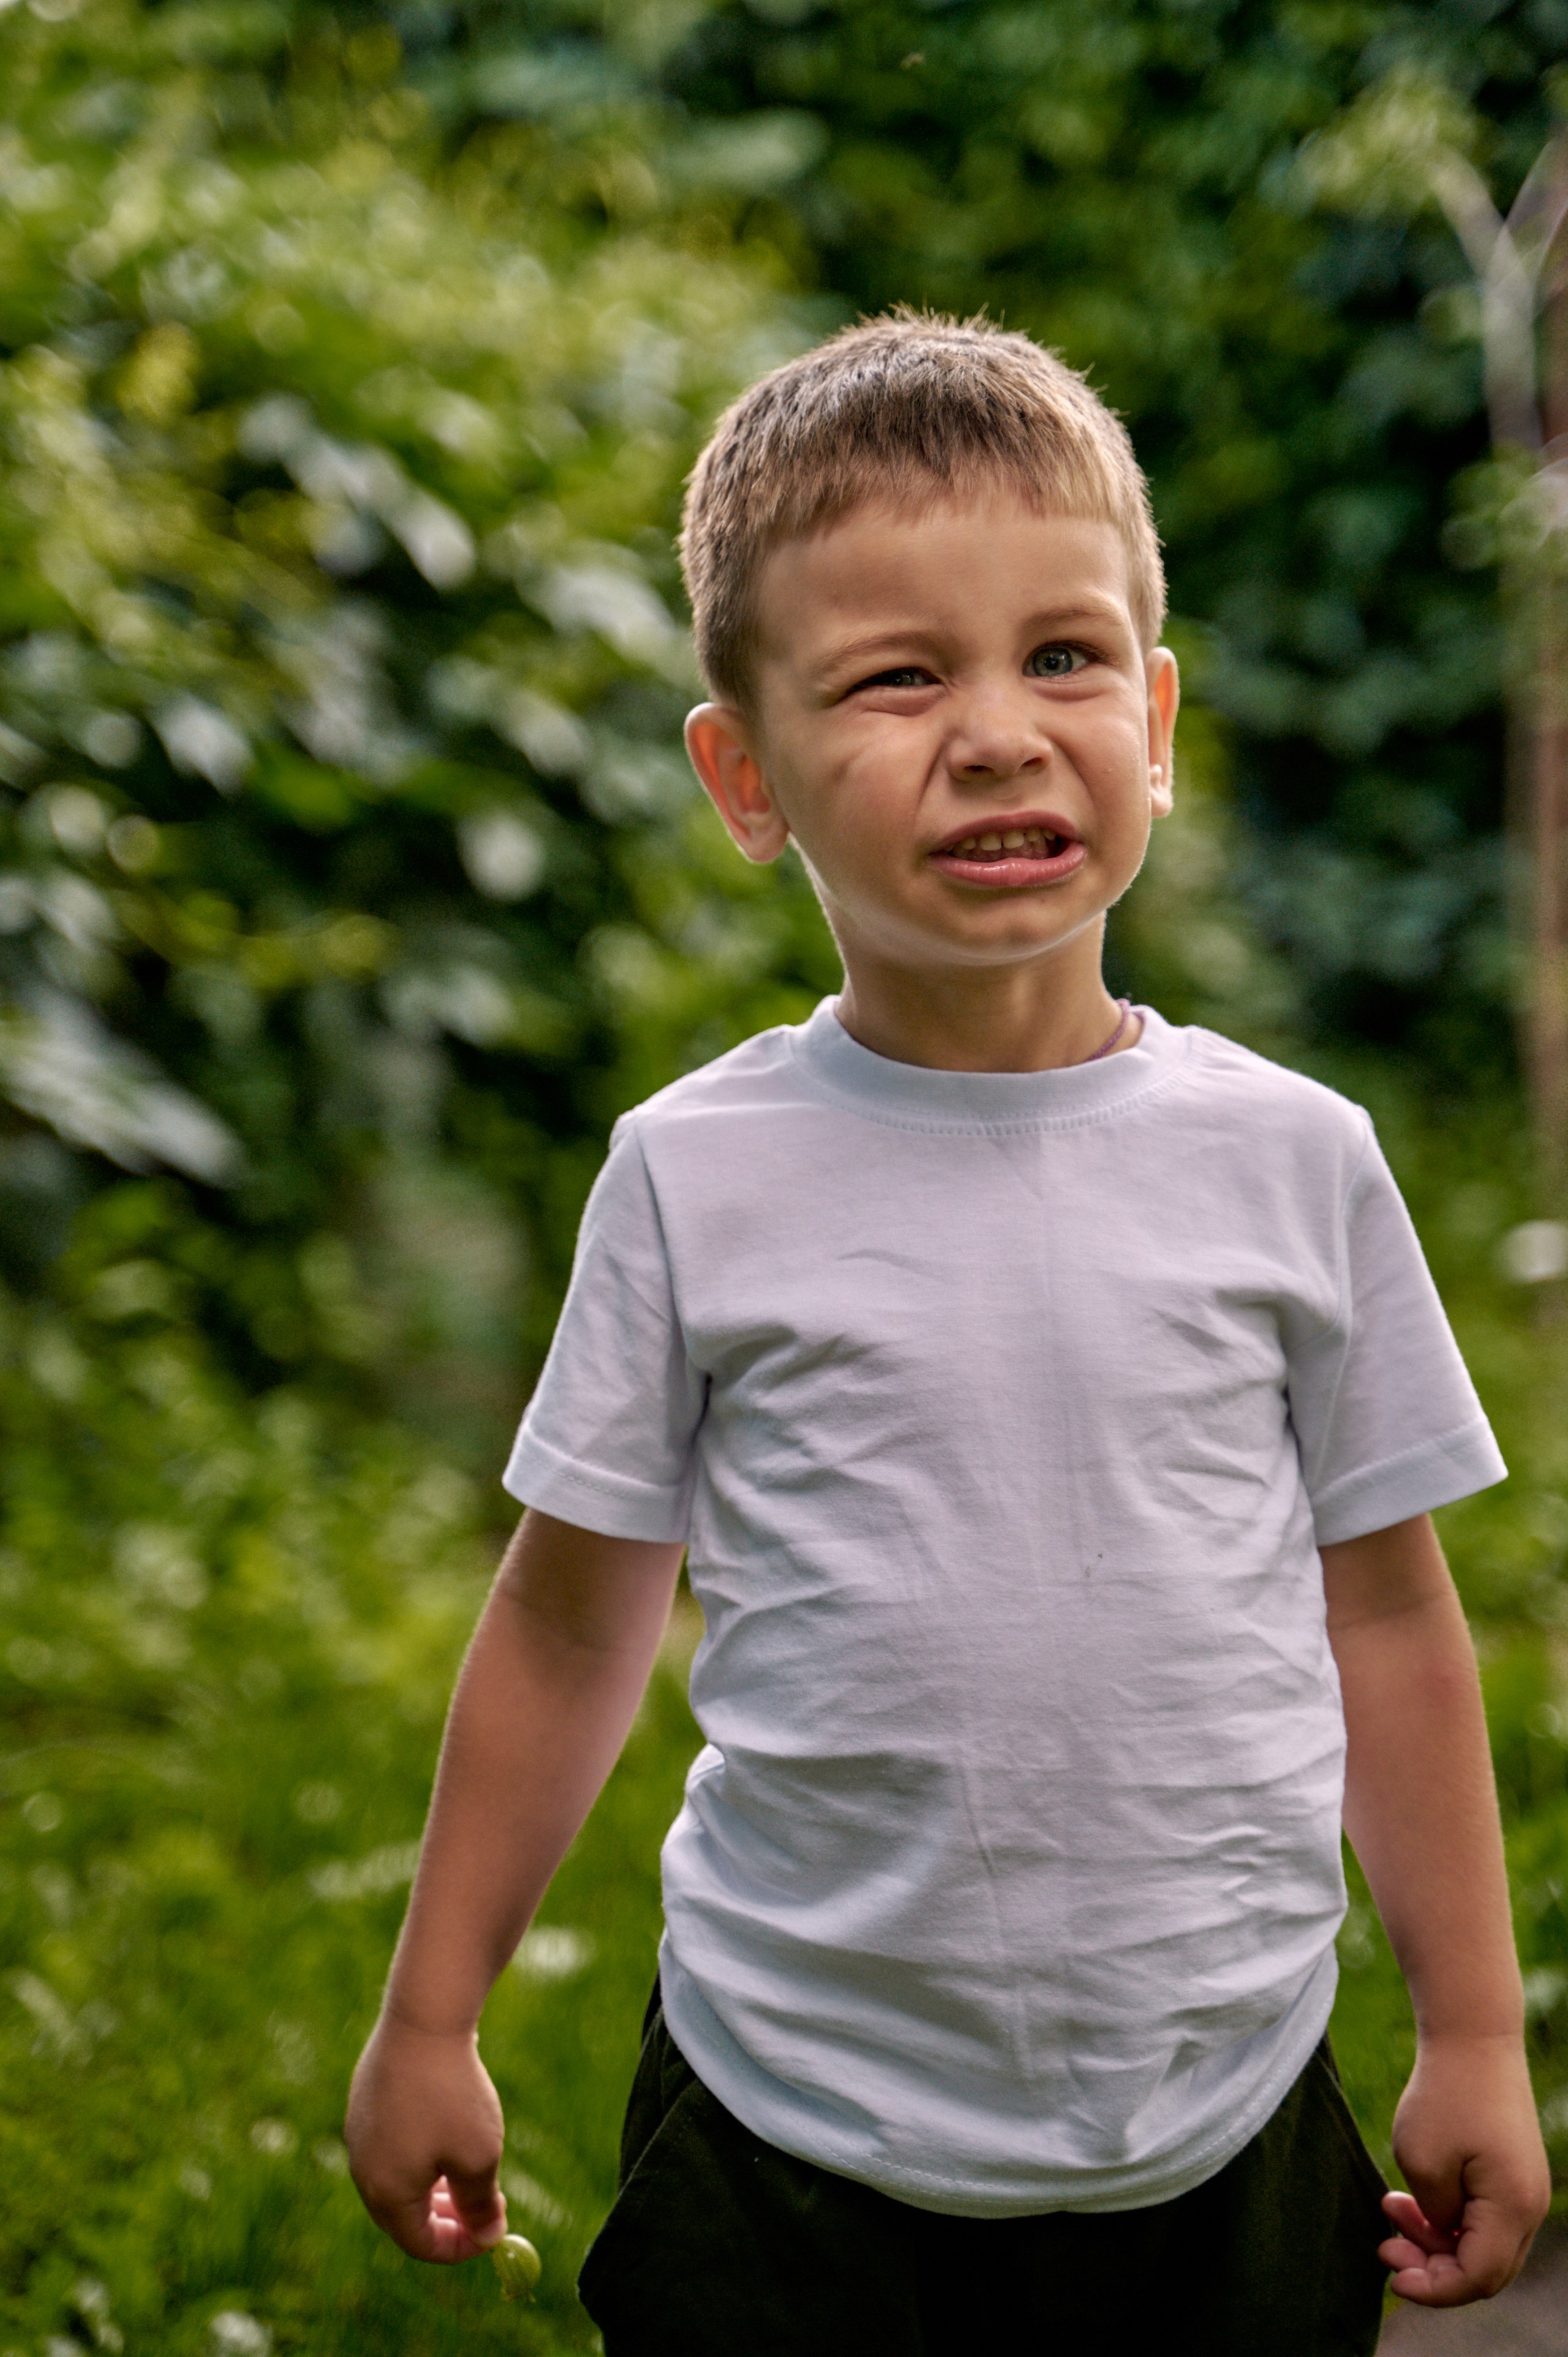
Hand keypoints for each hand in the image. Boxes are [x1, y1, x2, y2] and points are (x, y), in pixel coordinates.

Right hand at [345, 2013, 508, 2261]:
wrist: (424, 2017)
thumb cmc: (453, 2094)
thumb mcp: (479, 2157)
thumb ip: (481, 2205)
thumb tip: (488, 2236)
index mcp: (385, 2192)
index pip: (419, 2243)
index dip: (459, 2247)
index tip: (493, 2231)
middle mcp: (362, 2166)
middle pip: (402, 2214)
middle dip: (445, 2219)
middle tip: (482, 2207)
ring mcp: (359, 2130)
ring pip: (397, 2176)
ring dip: (433, 2185)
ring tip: (468, 2169)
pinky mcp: (365, 2099)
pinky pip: (392, 2141)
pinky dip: (420, 2150)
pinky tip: (448, 2124)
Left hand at [1379, 2033, 1549, 2304]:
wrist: (1473, 2035)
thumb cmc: (1444, 2094)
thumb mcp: (1423, 2161)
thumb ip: (1434, 2216)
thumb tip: (1443, 2236)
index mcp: (1513, 2208)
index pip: (1477, 2278)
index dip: (1434, 2289)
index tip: (1391, 2276)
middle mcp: (1530, 2206)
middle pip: (1484, 2269)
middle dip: (1432, 2267)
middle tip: (1385, 2246)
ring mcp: (1525, 2189)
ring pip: (1482, 2244)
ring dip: (1434, 2238)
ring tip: (1390, 2206)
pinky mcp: (1512, 2173)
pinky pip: (1482, 2217)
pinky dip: (1447, 2216)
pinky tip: (1409, 2197)